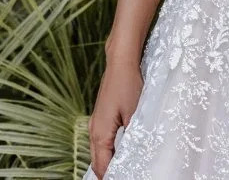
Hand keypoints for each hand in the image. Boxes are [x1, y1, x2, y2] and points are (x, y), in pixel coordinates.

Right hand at [87, 57, 142, 178]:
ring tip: (123, 171)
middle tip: (123, 177)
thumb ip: (132, 141)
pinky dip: (108, 152)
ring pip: (98, 152)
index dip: (112, 178)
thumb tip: (133, 159)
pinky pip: (101, 142)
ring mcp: (96, 123)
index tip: (123, 179)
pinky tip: (120, 154)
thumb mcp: (135, 116)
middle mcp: (94, 130)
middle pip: (97, 162)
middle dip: (108, 174)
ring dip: (108, 163)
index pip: (102, 168)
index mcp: (100, 134)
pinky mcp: (101, 117)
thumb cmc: (128, 85)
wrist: (121, 61)